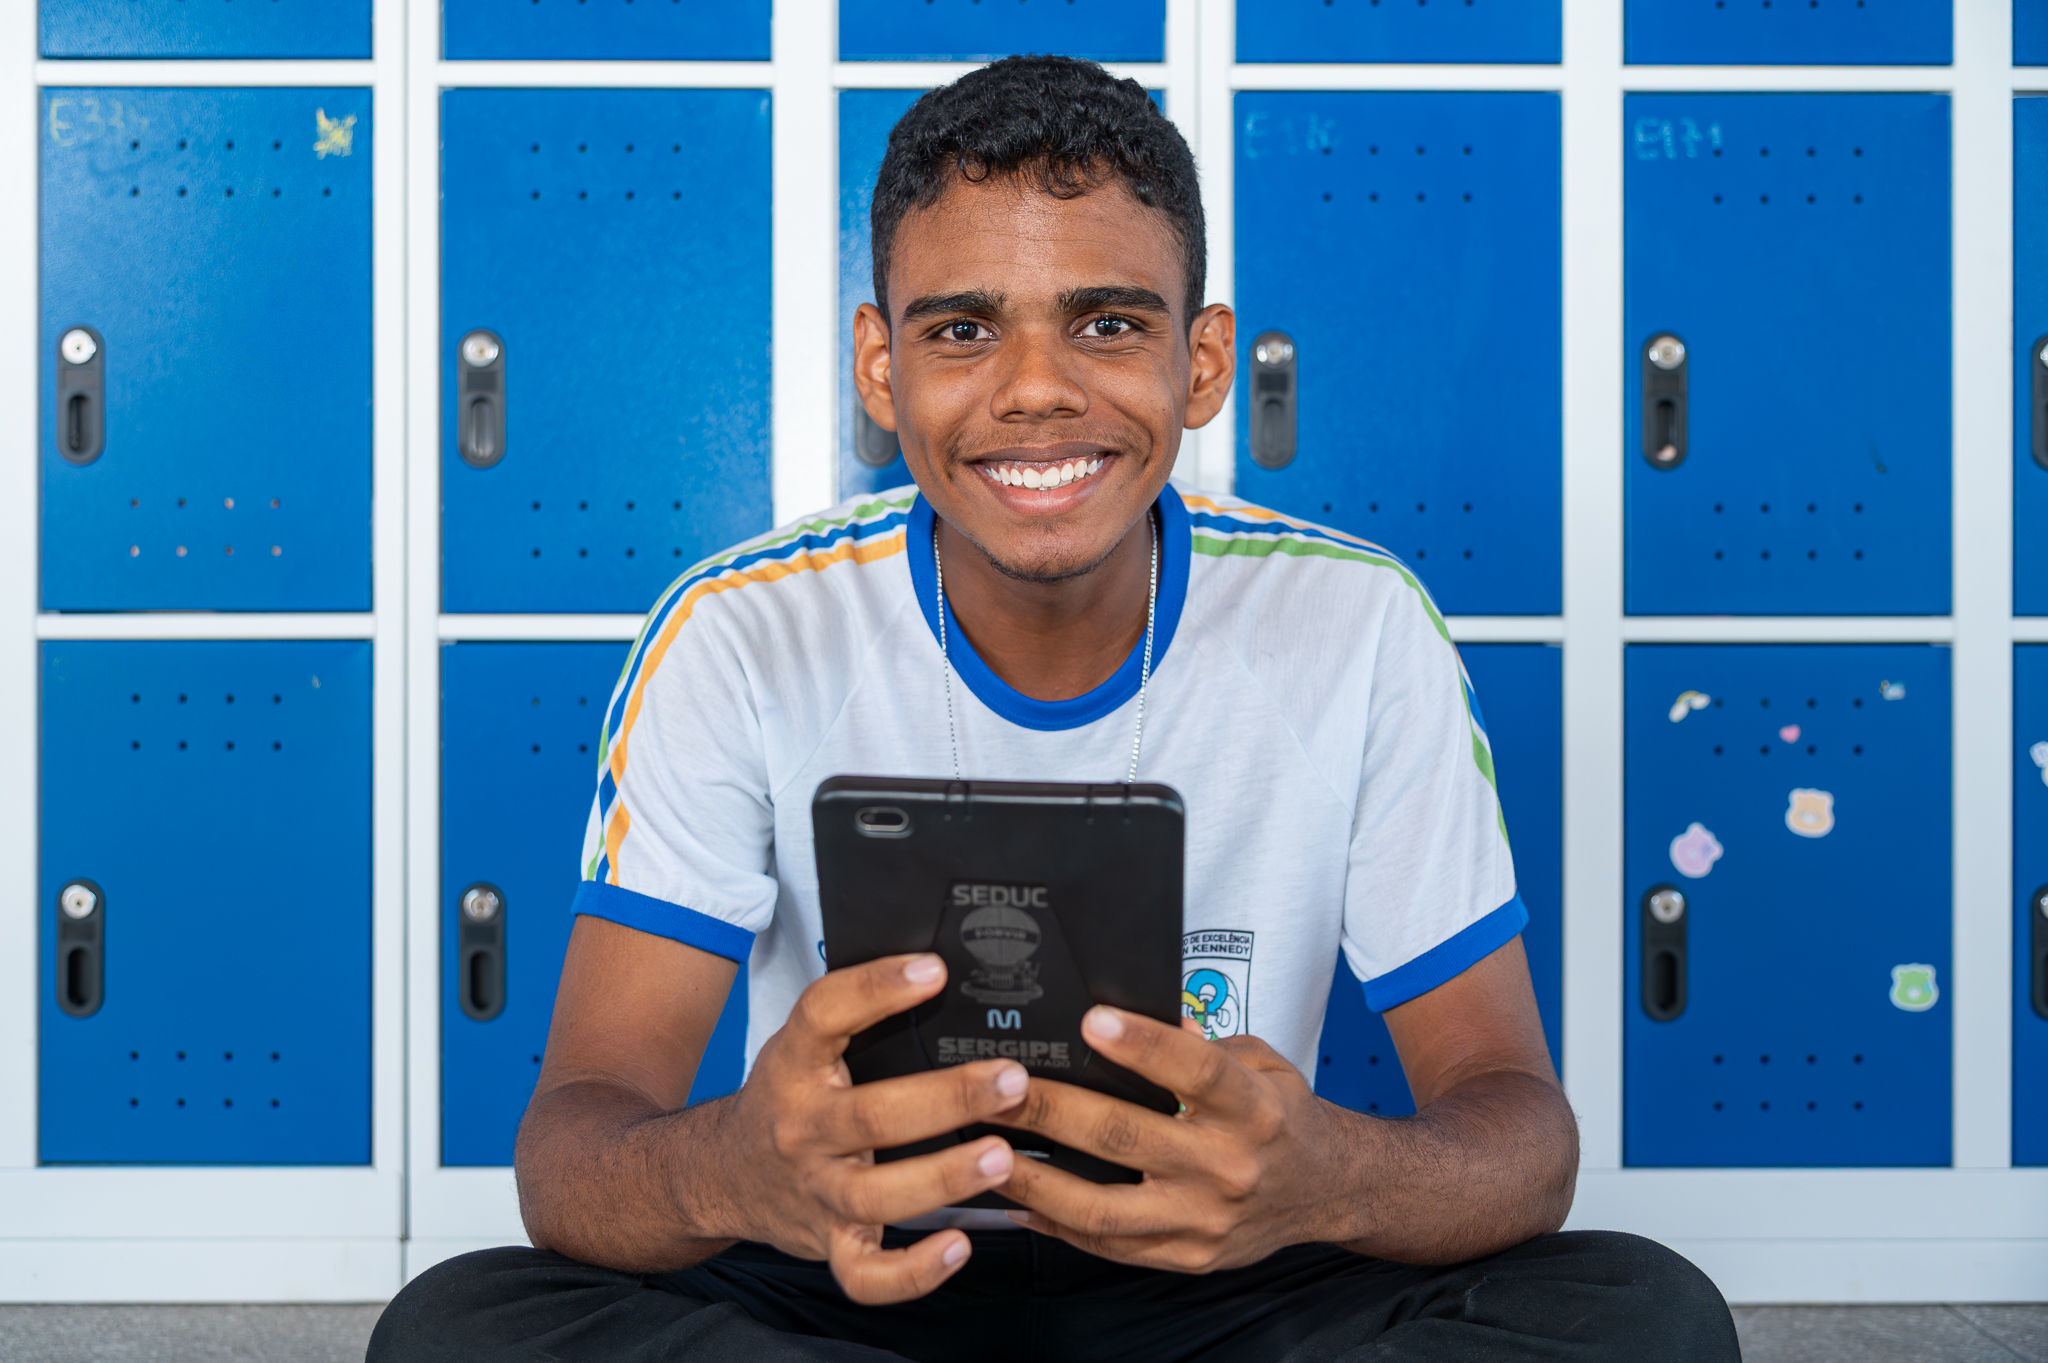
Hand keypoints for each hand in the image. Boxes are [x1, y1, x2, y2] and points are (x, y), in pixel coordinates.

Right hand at [710, 954, 1029, 1302]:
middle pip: (872, 1115)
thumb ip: (856, 1017)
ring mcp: (816, 1191)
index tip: (935, 970)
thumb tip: (942, 972)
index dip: (877, 988)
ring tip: (1002, 1156)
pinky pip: (866, 1274)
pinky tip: (960, 1247)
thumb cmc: (786, 1098)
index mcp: (794, 1065)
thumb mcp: (803, 1046)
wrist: (719, 1173)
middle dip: (949, 1098)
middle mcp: (802, 1128)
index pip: (825, 1014)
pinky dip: (913, 1272)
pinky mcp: (829, 1243)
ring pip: (875, 1196)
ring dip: (944, 1177)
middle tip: (1011, 1080)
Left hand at [995, 1005, 1350, 1272]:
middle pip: (1126, 1136)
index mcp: (1249, 1107)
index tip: (1090, 1020)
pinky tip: (1018, 1200)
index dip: (1141, 1045)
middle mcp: (1226, 1165)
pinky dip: (1058, 1225)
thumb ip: (1203, 1044)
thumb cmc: (1282, 1117)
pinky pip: (1110, 1245)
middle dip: (1052, 1109)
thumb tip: (1143, 1015)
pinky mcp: (1187, 1256)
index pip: (1193, 1069)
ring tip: (986, 1153)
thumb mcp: (1261, 1064)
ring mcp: (1203, 1219)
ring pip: (1103, 1207)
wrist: (1329, 1189)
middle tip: (998, 1086)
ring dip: (1036, 1178)